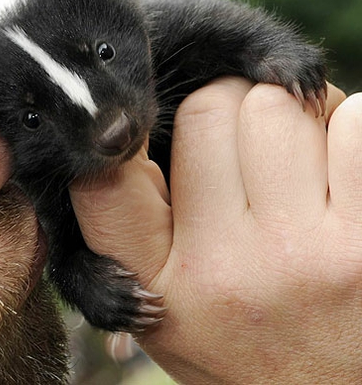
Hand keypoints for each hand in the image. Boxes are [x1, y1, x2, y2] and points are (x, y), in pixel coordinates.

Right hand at [71, 77, 360, 382]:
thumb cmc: (244, 338)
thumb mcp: (161, 304)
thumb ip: (130, 229)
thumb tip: (119, 136)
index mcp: (159, 283)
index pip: (104, 179)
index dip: (119, 135)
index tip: (140, 133)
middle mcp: (223, 268)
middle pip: (207, 108)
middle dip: (226, 109)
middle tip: (242, 150)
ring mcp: (301, 252)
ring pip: (277, 103)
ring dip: (289, 115)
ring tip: (295, 160)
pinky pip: (354, 122)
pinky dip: (345, 126)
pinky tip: (338, 165)